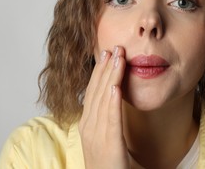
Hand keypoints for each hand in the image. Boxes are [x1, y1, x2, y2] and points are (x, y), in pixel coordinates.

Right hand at [78, 46, 129, 168]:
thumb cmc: (106, 164)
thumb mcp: (102, 137)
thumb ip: (105, 119)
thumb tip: (111, 98)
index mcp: (87, 124)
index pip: (93, 92)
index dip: (99, 72)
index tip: (106, 54)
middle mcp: (89, 127)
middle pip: (97, 91)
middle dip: (105, 68)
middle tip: (113, 48)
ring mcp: (96, 136)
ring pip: (103, 100)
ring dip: (111, 77)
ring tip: (118, 58)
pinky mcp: (109, 145)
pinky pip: (111, 120)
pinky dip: (112, 102)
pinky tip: (115, 87)